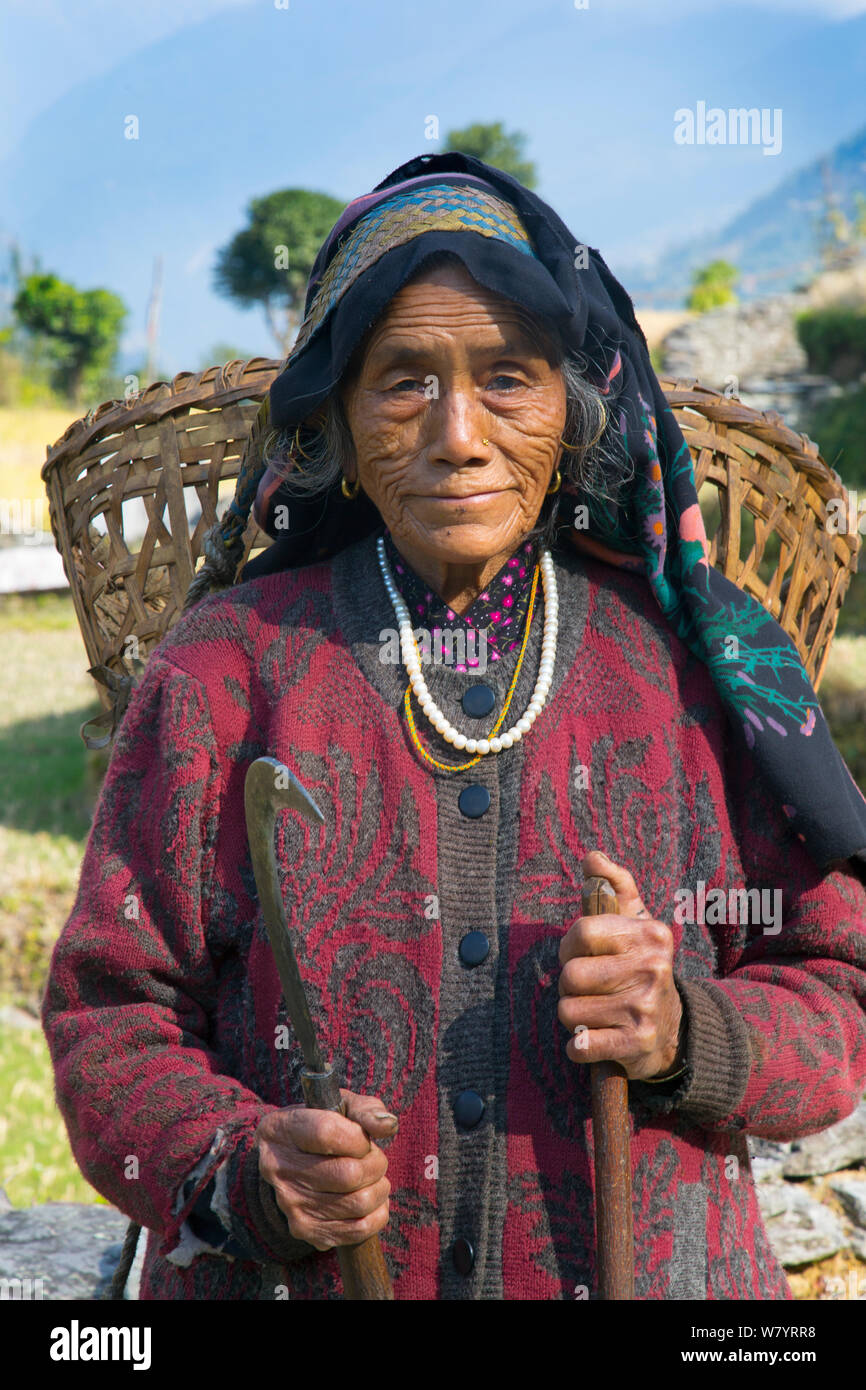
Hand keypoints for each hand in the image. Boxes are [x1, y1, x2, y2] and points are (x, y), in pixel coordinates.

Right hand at [255, 1089, 397, 1250]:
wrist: (288, 1166)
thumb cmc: (319, 1128)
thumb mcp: (337, 1106)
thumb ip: (365, 1110)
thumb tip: (388, 1126)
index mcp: (281, 1130)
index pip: (327, 1133)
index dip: (358, 1137)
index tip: (363, 1138)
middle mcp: (280, 1169)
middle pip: (349, 1174)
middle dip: (376, 1163)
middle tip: (373, 1157)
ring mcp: (291, 1205)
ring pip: (359, 1202)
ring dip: (379, 1187)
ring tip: (372, 1177)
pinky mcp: (306, 1230)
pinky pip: (359, 1229)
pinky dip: (377, 1213)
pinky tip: (370, 1198)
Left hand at [557, 851, 683, 1081]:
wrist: (671, 1030)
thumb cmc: (639, 967)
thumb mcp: (635, 922)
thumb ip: (615, 885)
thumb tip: (592, 857)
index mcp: (650, 934)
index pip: (581, 932)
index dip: (569, 947)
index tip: (581, 955)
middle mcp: (653, 969)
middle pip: (570, 975)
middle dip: (570, 986)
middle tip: (590, 989)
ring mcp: (646, 1008)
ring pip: (568, 1010)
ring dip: (573, 1016)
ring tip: (596, 1013)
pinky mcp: (637, 1045)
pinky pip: (581, 1045)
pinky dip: (578, 1047)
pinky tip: (593, 1040)